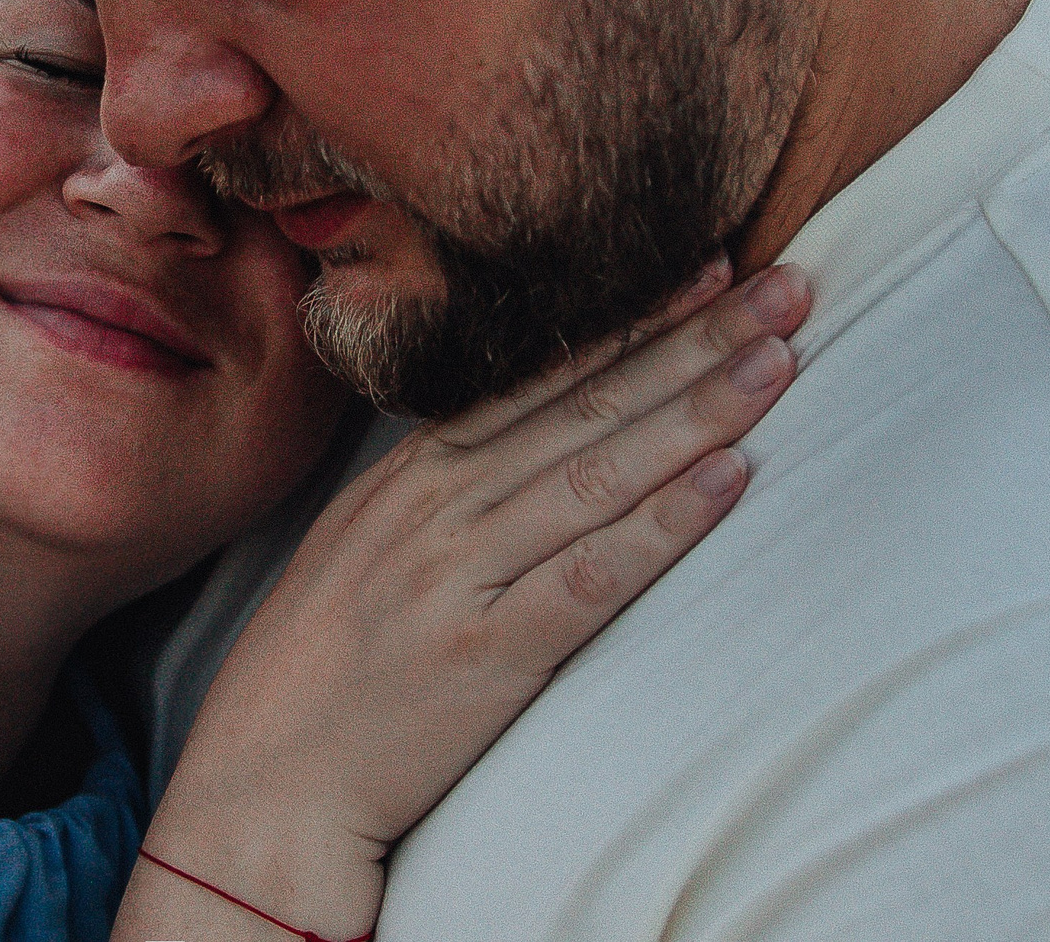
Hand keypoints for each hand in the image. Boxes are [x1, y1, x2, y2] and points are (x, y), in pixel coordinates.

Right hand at [121, 262, 811, 941]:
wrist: (265, 782)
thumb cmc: (322, 671)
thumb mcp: (362, 548)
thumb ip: (440, 491)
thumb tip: (531, 438)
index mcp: (408, 477)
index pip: (540, 376)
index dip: (631, 319)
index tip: (707, 267)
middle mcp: (434, 507)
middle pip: (585, 405)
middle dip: (692, 340)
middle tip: (784, 287)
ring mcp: (458, 575)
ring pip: (598, 472)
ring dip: (697, 411)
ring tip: (778, 361)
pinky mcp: (486, 653)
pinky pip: (591, 575)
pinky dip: (663, 523)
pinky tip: (727, 479)